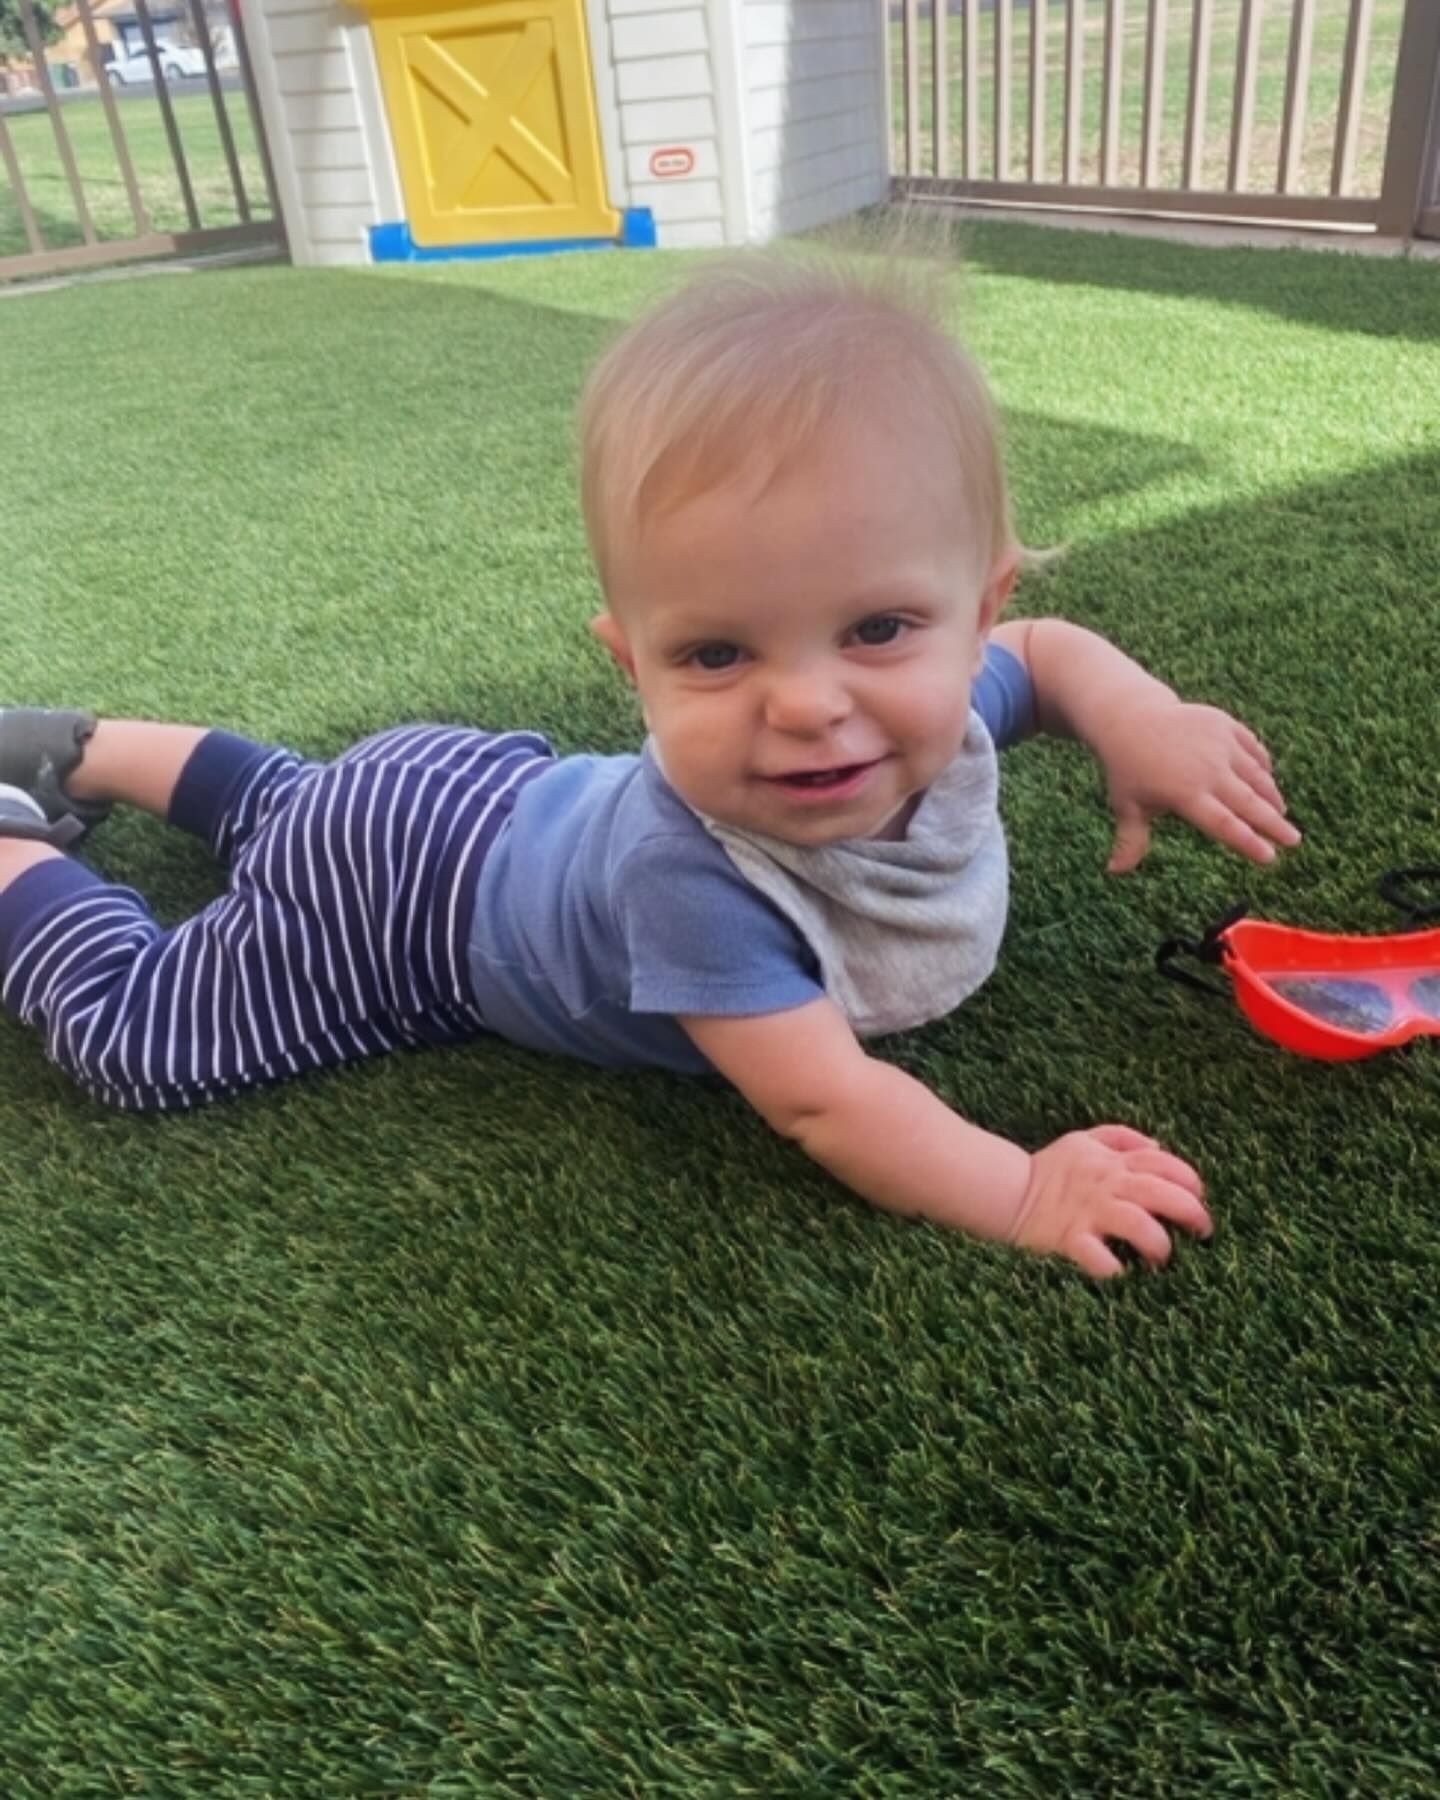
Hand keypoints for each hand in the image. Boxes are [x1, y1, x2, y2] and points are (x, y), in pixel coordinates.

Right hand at [1011, 1125, 1211, 1277]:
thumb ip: (1121, 1138)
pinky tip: (1123, 1275)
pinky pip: (1097, 1257)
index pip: (1164, 1164)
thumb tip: (1159, 1146)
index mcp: (1113, 1162)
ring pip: (1137, 1224)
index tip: (1199, 1197)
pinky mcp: (1069, 1239)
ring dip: (1158, 1243)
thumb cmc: (1050, 1169)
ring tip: (1163, 1258)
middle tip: (1202, 1232)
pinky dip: (1114, 1269)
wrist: (1007, 1191)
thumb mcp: (1084, 1140)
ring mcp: (1089, 1213)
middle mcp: (1106, 1185)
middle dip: (1190, 1212)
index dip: (1190, 1180)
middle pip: (1161, 1193)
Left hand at [1094, 698, 1300, 872]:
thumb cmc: (1127, 768)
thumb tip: (1114, 871)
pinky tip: (1267, 781)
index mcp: (1185, 794)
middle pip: (1249, 802)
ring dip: (1271, 796)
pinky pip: (1252, 749)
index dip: (1248, 842)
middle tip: (1294, 840)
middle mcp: (1207, 769)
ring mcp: (1219, 744)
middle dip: (1274, 823)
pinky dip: (1262, 766)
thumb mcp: (1126, 805)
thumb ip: (1130, 840)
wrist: (1130, 718)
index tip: (1269, 857)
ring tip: (1281, 814)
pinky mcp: (1224, 725)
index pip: (1224, 824)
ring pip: (1256, 775)